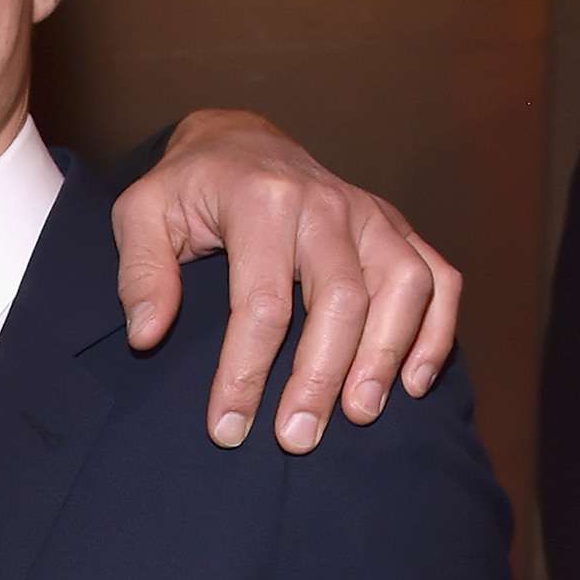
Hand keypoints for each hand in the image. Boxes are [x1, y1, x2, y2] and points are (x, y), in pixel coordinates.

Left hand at [112, 109, 459, 453]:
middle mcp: (325, 202)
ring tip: (360, 415)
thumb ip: (140, 272)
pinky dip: (437, 330)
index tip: (228, 428)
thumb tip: (147, 337)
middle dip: (319, 377)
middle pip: (340, 300)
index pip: (260, 301)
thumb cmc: (187, 187)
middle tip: (296, 438)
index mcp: (259, 199)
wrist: (237, 141)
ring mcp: (368, 212)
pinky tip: (411, 382)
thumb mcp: (140, 212)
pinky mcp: (395, 225)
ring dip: (385, 357)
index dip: (245, 372)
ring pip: (402, 287)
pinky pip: (438, 277)